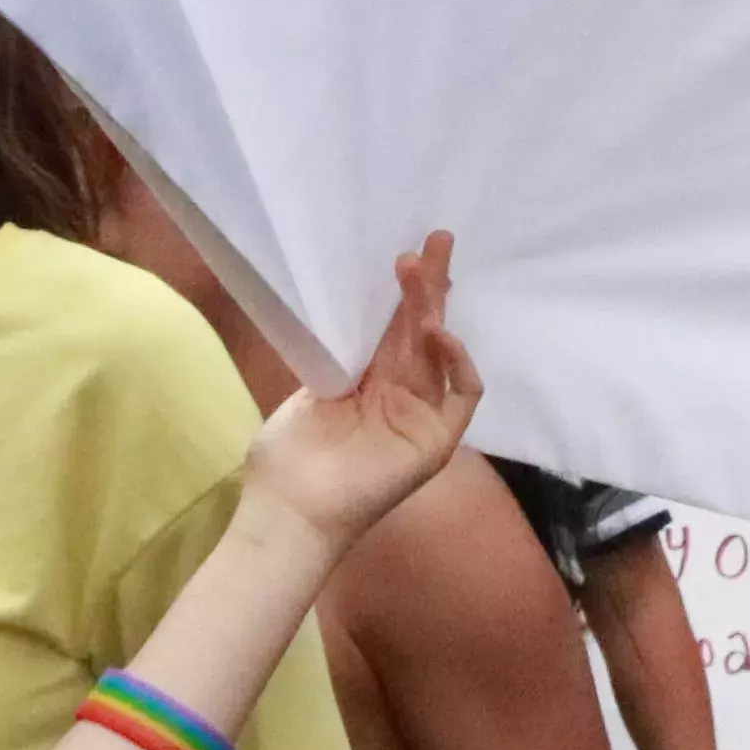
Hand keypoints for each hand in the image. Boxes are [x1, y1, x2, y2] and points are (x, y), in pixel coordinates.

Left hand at [242, 234, 479, 558]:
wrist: (290, 510)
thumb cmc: (286, 460)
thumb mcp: (309, 393)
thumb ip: (335, 359)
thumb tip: (345, 318)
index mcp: (367, 383)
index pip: (394, 329)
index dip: (403, 293)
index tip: (404, 253)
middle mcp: (400, 395)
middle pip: (421, 332)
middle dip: (429, 286)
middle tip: (436, 239)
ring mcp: (421, 417)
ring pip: (440, 354)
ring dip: (434, 311)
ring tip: (421, 272)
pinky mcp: (437, 441)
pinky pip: (463, 396)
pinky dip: (458, 364)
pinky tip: (439, 335)